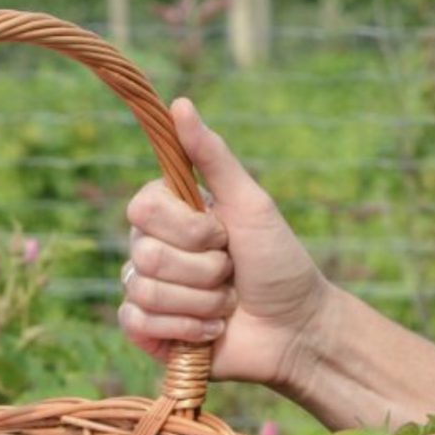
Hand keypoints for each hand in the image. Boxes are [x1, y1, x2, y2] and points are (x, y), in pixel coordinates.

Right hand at [118, 97, 331, 393]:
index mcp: (170, 215)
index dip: (188, 228)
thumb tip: (180, 102)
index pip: (142, 208)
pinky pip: (137, 323)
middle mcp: (152, 248)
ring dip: (202, 301)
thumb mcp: (251, 204)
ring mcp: (149, 291)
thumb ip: (212, 156)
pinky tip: (211, 330)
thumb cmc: (279, 262)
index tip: (223, 234)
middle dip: (204, 269)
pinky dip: (185, 328)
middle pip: (145, 254)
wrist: (298, 328)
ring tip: (227, 303)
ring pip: (145, 291)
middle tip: (231, 272)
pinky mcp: (149, 332)